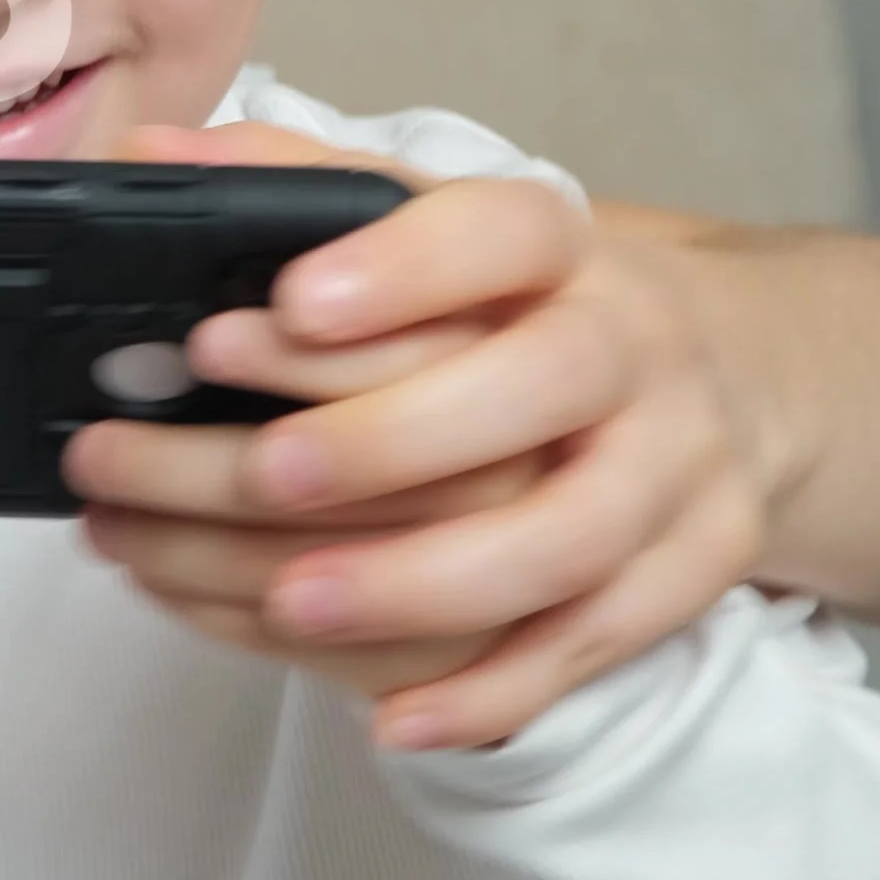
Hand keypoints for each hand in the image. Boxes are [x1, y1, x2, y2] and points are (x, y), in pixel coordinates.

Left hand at [65, 122, 772, 750]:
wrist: (730, 371)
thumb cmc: (525, 303)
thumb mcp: (435, 228)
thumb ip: (295, 189)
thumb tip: (149, 160)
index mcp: (556, 247)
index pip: (502, 231)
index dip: (402, 266)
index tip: (289, 298)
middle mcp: (630, 346)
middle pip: (542, 384)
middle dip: (392, 434)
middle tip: (261, 472)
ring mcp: (677, 462)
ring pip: (572, 535)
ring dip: (427, 579)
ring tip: (291, 600)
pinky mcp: (695, 566)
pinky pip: (600, 642)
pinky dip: (499, 686)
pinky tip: (396, 719)